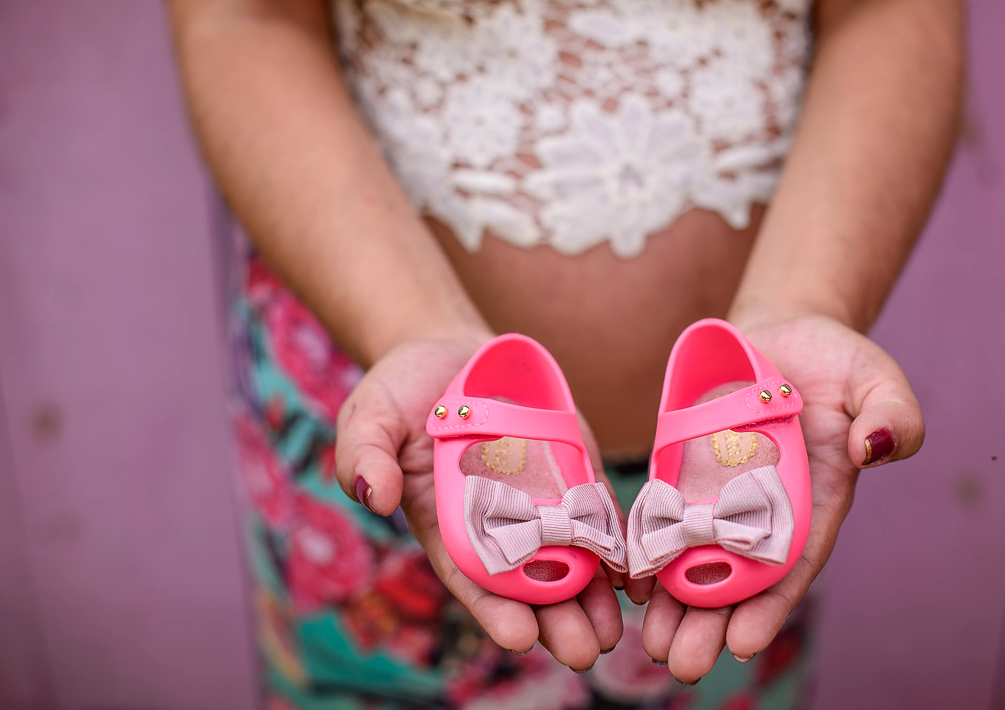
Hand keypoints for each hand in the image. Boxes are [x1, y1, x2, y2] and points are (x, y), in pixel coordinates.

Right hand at [334, 331, 627, 670]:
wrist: (449, 354)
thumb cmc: (399, 392)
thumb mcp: (369, 418)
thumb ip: (366, 455)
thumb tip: (372, 494)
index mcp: (444, 523)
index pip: (471, 576)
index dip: (493, 608)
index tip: (519, 636)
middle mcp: (496, 521)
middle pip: (528, 582)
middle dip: (555, 619)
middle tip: (582, 650)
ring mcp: (538, 497)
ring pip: (570, 558)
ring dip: (593, 598)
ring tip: (612, 630)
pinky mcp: (571, 468)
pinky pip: (597, 511)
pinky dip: (618, 543)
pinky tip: (638, 575)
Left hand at [639, 313, 924, 682]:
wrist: (782, 334)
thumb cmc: (838, 361)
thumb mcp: (877, 380)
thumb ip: (891, 415)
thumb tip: (875, 446)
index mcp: (817, 500)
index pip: (792, 564)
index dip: (769, 605)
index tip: (742, 644)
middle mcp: (768, 508)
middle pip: (738, 577)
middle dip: (710, 623)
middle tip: (681, 663)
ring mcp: (724, 492)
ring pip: (696, 558)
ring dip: (675, 604)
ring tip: (650, 643)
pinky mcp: (687, 470)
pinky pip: (666, 517)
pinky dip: (650, 550)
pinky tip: (630, 584)